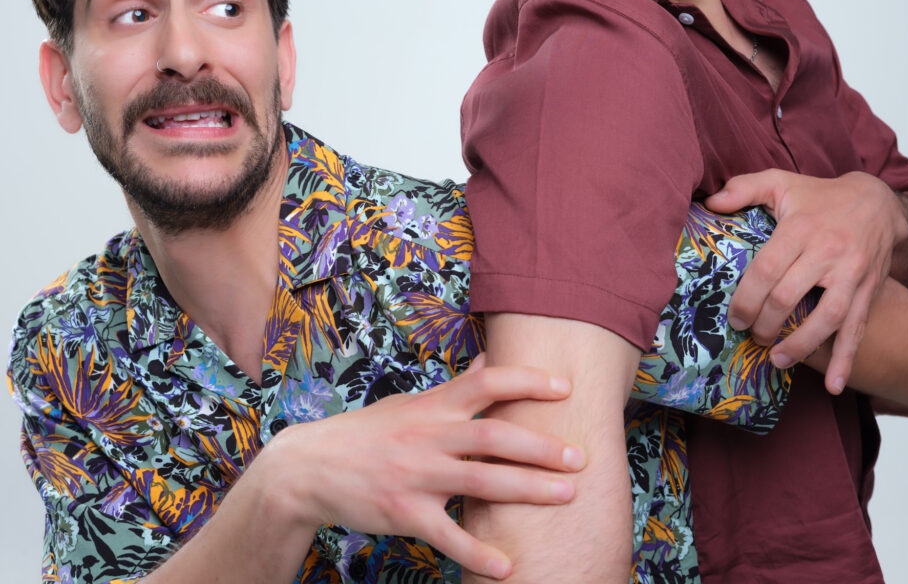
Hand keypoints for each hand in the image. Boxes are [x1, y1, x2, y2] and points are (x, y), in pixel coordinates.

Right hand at [261, 360, 584, 579]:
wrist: (309, 467)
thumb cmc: (367, 432)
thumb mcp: (410, 402)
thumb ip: (454, 388)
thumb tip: (489, 361)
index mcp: (433, 405)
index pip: (487, 382)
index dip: (527, 381)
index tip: (564, 387)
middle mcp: (429, 435)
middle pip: (494, 436)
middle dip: (541, 446)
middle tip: (580, 457)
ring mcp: (416, 474)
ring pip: (481, 481)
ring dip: (528, 489)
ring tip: (567, 495)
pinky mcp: (403, 512)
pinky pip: (447, 534)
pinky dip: (478, 552)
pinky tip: (507, 567)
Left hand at [705, 169, 907, 394]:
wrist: (877, 202)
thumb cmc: (818, 195)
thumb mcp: (779, 182)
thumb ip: (743, 188)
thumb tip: (710, 203)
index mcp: (800, 229)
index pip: (767, 270)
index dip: (746, 298)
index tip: (733, 318)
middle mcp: (828, 253)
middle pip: (789, 297)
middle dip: (765, 323)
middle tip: (750, 336)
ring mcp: (851, 274)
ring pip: (826, 318)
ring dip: (800, 346)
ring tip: (777, 360)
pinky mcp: (868, 290)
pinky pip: (858, 328)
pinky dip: (846, 359)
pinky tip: (836, 384)